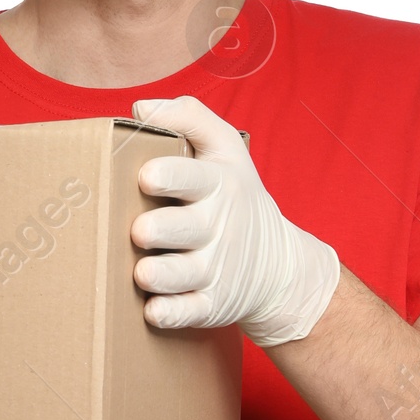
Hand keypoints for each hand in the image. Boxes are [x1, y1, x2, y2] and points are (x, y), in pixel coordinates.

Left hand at [131, 95, 339, 343]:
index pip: (193, 177)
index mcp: (216, 185)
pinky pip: (190, 311)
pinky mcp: (211, 304)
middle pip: (184, 228)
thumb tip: (140, 106)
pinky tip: (153, 310)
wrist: (279, 267)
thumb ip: (189, 118)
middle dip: (160, 229)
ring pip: (183, 274)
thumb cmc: (234, 197)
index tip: (147, 176)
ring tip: (143, 272)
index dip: (170, 176)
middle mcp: (216, 227)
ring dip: (161, 275)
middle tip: (140, 230)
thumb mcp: (225, 149)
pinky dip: (172, 313)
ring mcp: (215, 269)